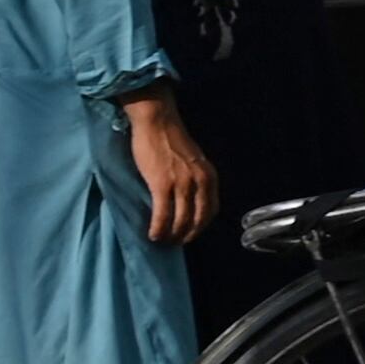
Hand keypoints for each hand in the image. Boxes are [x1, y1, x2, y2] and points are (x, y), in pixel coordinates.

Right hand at [121, 90, 221, 247]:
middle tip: (174, 242)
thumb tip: (187, 202)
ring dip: (171, 235)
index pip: (212, 210)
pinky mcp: (162, 184)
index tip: (189, 234)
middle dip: (187, 235)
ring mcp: (182, 183)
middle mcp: (200, 181)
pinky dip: (158, 228)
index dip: (201, 226)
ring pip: (180, 220)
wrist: (157, 121)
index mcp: (209, 176)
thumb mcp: (193, 161)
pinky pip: (162, 214)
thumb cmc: (170, 140)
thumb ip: (194, 179)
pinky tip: (152, 234)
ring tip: (161, 240)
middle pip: (198, 219)